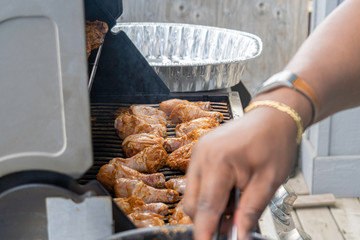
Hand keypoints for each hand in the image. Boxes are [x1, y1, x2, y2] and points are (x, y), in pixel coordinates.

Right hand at [183, 107, 298, 239]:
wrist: (271, 118)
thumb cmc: (273, 142)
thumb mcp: (269, 181)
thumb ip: (250, 211)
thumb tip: (239, 235)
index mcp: (218, 161)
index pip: (206, 206)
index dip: (205, 231)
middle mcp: (202, 155)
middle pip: (192, 204)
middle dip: (209, 220)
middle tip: (234, 223)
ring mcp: (198, 153)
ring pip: (192, 195)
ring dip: (209, 207)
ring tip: (236, 202)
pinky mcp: (200, 153)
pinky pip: (196, 182)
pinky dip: (209, 194)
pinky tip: (229, 190)